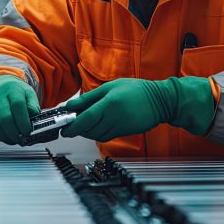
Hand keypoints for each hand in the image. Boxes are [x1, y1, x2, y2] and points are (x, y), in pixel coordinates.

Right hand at [0, 75, 40, 144]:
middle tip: (22, 140)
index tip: (28, 131)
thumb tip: (34, 119)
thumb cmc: (15, 92)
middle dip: (15, 133)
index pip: (17, 105)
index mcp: (13, 90)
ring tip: (14, 140)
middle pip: (5, 118)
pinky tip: (3, 137)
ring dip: (5, 137)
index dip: (23, 121)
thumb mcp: (29, 94)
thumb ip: (33, 106)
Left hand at [61, 76, 214, 141]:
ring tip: (84, 123)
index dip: (72, 126)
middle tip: (70, 124)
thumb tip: (71, 106)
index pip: (85, 119)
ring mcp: (120, 126)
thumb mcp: (110, 87)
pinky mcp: (123, 132)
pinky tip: (96, 125)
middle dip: (77, 129)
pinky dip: (97, 133)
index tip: (64, 129)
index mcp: (109, 103)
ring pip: (96, 135)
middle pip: (88, 130)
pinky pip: (105, 136)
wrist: (160, 101)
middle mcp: (114, 117)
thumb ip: (89, 98)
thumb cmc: (136, 90)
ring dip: (86, 131)